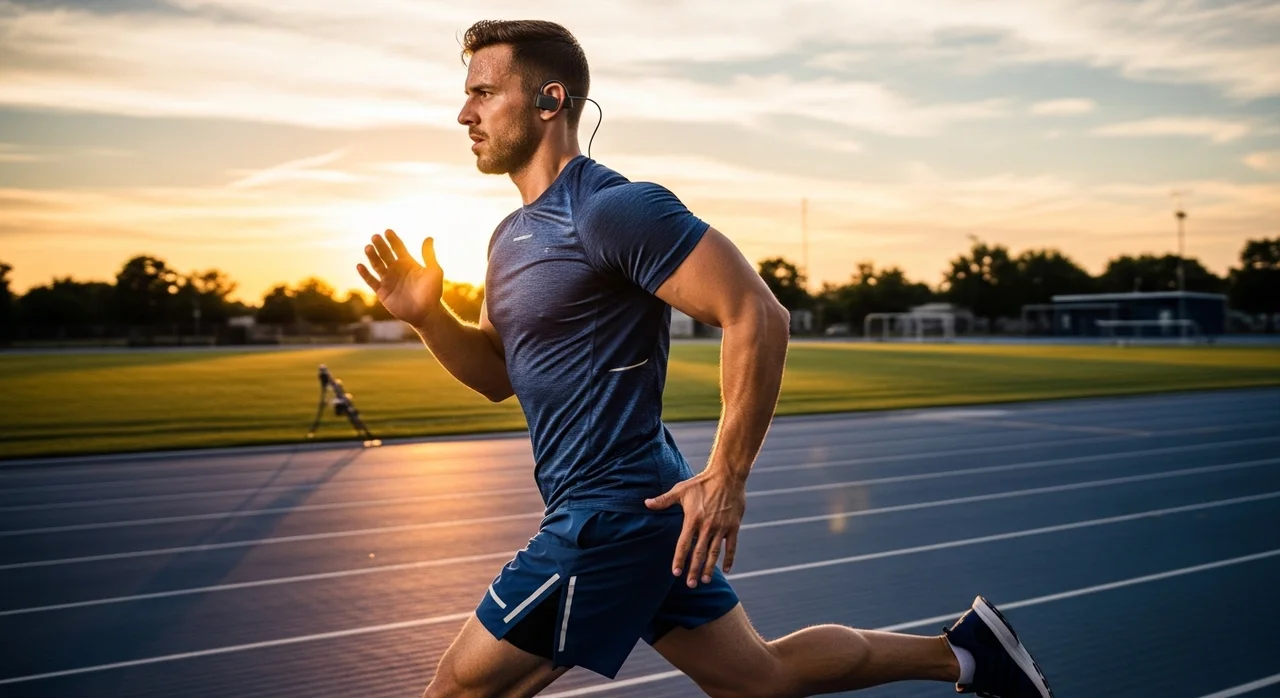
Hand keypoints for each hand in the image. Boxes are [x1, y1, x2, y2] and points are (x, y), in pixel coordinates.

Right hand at [356, 230, 443, 326]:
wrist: (426, 313)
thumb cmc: (433, 293)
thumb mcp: (434, 272)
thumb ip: (429, 255)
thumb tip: (429, 237)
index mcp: (408, 263)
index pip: (398, 248)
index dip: (393, 240)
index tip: (388, 231)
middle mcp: (396, 270)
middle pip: (385, 254)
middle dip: (380, 245)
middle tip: (375, 237)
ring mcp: (388, 280)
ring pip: (377, 265)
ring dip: (372, 256)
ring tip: (368, 247)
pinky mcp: (382, 292)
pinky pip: (371, 281)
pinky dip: (365, 274)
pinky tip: (360, 265)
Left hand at [645, 470, 746, 587]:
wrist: (727, 476)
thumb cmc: (701, 483)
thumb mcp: (680, 490)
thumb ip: (663, 500)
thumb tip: (646, 503)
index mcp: (693, 519)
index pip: (684, 544)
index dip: (679, 559)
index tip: (675, 572)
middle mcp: (707, 526)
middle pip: (699, 553)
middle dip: (694, 570)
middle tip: (691, 584)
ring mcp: (721, 528)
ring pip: (714, 553)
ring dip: (709, 567)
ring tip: (705, 580)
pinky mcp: (733, 527)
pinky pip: (731, 546)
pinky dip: (729, 558)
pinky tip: (726, 569)